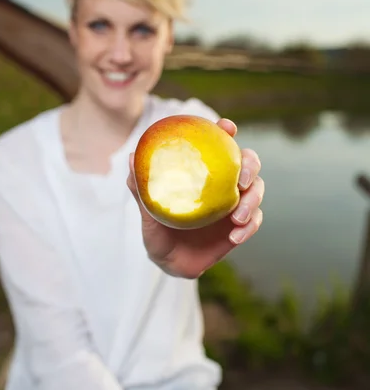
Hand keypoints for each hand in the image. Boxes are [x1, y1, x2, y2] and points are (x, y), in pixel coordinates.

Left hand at [127, 118, 263, 278]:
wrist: (168, 262)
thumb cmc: (156, 229)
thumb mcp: (147, 210)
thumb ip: (141, 186)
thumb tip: (133, 156)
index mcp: (203, 171)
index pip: (219, 144)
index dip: (226, 131)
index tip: (227, 127)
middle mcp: (223, 183)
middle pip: (248, 163)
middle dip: (250, 165)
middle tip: (241, 179)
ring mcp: (235, 203)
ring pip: (257, 191)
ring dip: (252, 201)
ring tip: (238, 217)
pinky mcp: (241, 225)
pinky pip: (254, 222)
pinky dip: (249, 227)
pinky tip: (235, 237)